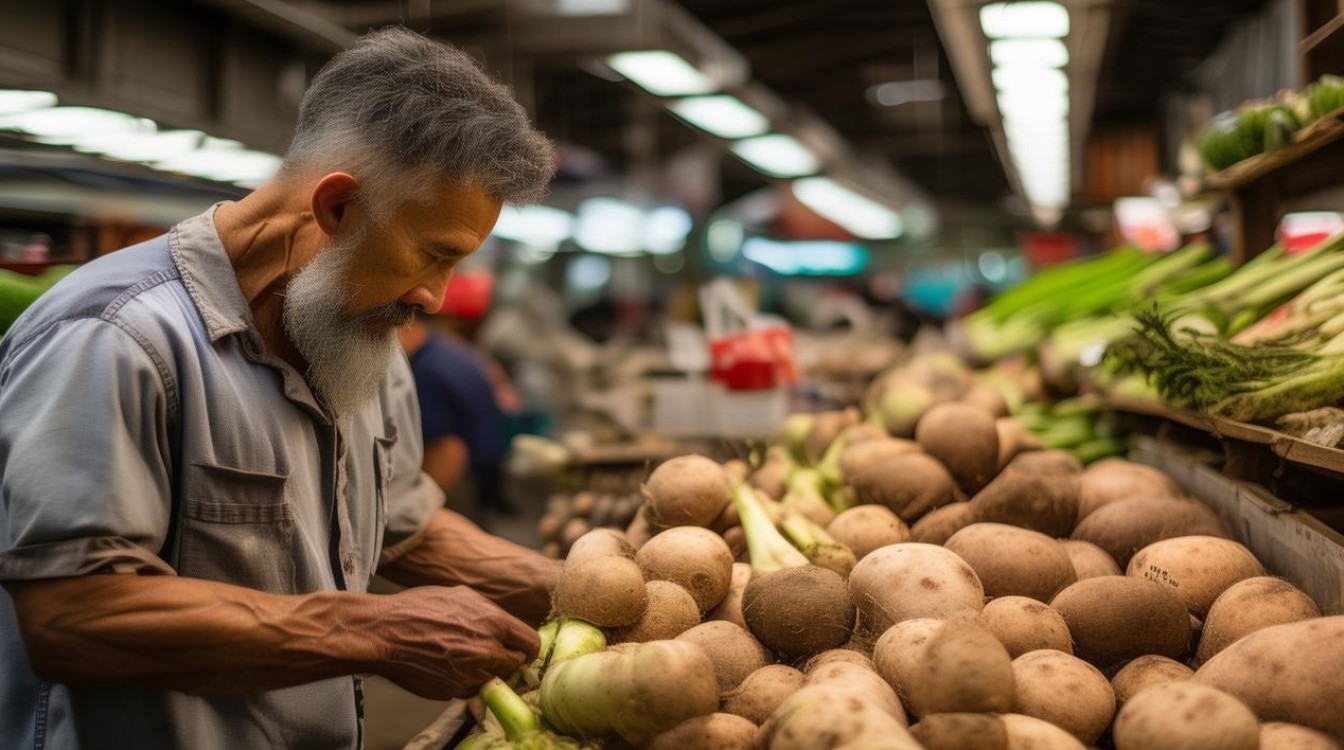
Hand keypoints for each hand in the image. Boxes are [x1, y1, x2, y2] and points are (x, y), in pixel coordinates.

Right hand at [373, 586, 539, 699]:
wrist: (384, 632)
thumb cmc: (419, 608)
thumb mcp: (462, 596)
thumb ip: (490, 613)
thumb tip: (507, 625)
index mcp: (495, 622)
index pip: (531, 643)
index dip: (528, 647)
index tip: (522, 649)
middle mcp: (488, 650)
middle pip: (516, 665)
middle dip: (508, 660)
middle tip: (493, 654)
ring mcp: (471, 674)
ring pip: (495, 679)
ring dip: (487, 672)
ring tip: (465, 658)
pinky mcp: (454, 691)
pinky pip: (471, 689)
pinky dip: (466, 681)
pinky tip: (449, 667)